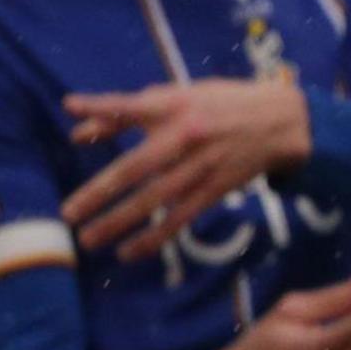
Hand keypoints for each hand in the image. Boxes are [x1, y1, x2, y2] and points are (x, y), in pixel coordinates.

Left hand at [61, 77, 314, 258]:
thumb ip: (127, 114)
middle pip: (136, 167)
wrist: (281, 121)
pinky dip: (155, 237)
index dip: (102, 107)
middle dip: (100, 191)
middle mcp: (185, 136)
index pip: (132, 106)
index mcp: (174, 106)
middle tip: (69, 213)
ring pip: (154, 199)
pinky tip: (129, 253)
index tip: (71, 106)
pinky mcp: (215, 189)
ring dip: (119, 221)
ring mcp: (201, 166)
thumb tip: (78, 133)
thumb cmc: (219, 104)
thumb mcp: (178, 96)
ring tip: (88, 240)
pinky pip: (180, 218)